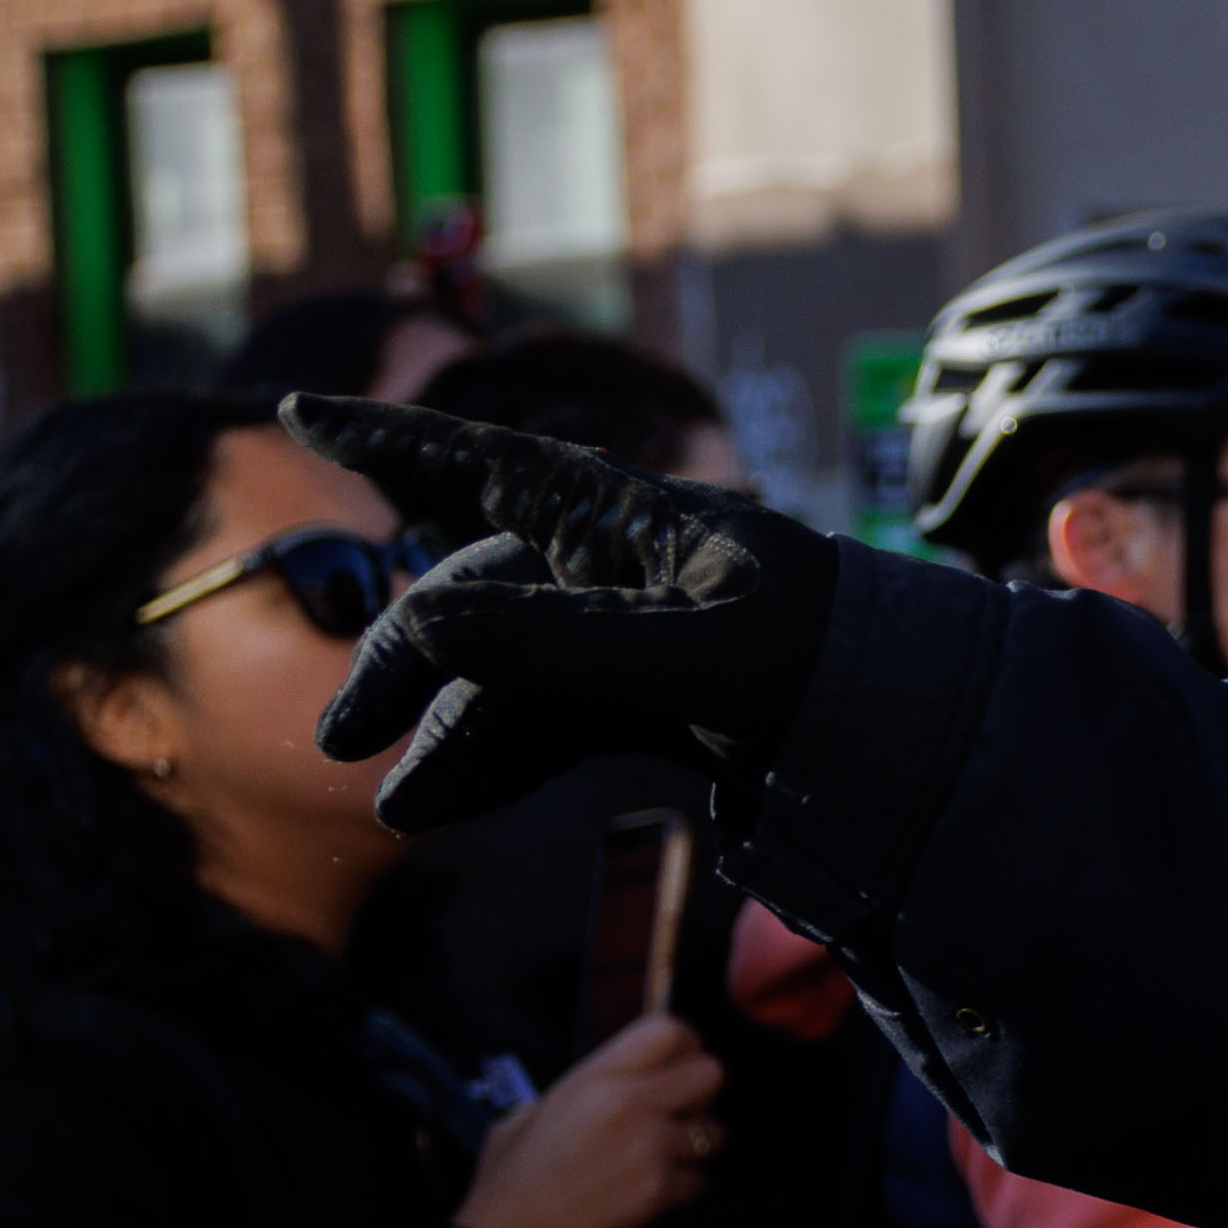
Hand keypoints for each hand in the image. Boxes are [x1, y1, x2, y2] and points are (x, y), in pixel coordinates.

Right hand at [284, 396, 845, 830]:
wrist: (926, 736)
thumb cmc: (832, 664)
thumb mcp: (703, 654)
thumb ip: (563, 642)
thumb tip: (423, 625)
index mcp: (632, 522)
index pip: (490, 464)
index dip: (393, 441)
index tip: (301, 412)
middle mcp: (621, 567)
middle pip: (479, 598)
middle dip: (407, 666)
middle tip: (342, 743)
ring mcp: (635, 636)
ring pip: (506, 674)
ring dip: (448, 735)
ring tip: (401, 815)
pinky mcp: (655, 700)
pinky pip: (549, 721)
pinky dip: (495, 759)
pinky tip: (443, 806)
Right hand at [452, 1014, 725, 1227]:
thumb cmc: (510, 1180)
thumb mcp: (530, 1113)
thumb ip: (583, 1088)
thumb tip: (619, 1080)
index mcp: (595, 1079)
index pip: (667, 1030)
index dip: (685, 1042)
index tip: (681, 1058)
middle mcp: (630, 1105)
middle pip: (710, 1073)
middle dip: (700, 1092)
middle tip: (677, 1109)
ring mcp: (650, 1149)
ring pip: (714, 1131)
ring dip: (695, 1144)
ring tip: (658, 1155)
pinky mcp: (661, 1191)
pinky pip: (700, 1178)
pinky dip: (683, 1185)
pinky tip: (650, 1189)